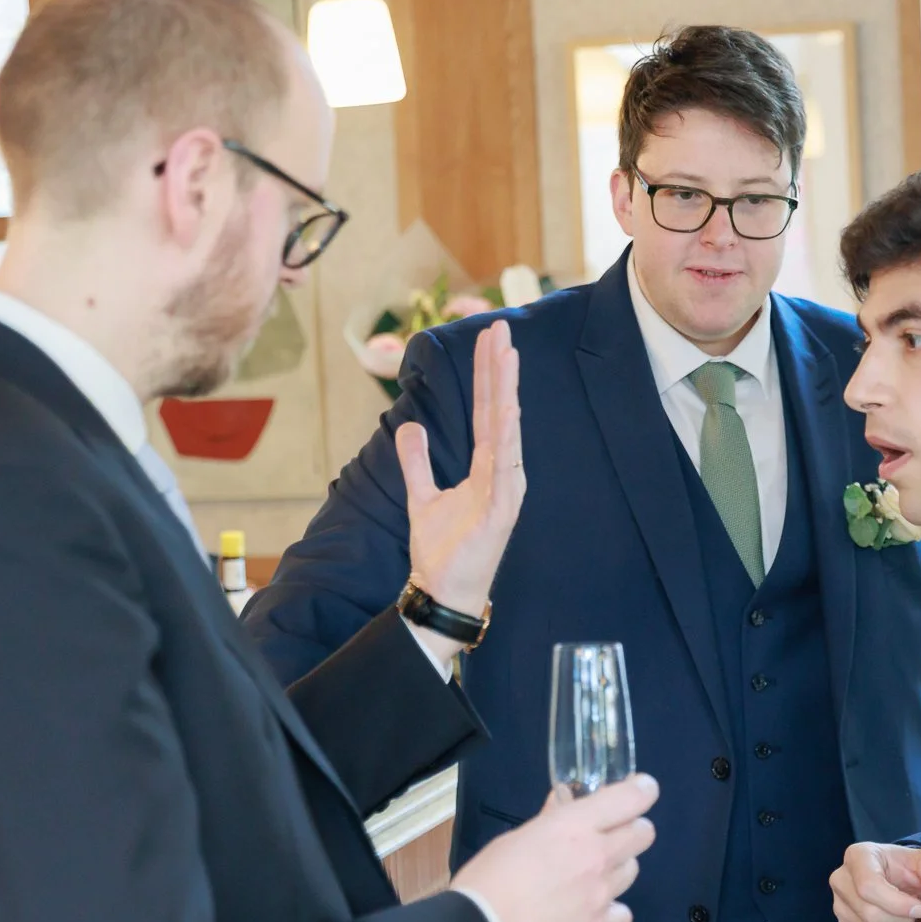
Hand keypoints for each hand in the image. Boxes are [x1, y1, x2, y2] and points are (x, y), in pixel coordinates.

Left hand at [398, 320, 522, 618]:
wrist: (443, 592)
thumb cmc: (442, 551)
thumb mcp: (422, 497)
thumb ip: (417, 462)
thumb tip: (412, 425)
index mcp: (486, 467)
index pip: (486, 412)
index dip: (487, 376)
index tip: (491, 340)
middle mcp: (502, 473)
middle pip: (499, 412)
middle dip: (500, 370)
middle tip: (501, 329)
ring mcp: (505, 490)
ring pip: (506, 431)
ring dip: (506, 392)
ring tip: (507, 356)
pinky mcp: (501, 510)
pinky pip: (504, 468)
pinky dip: (506, 437)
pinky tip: (506, 410)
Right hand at [450, 774, 657, 921]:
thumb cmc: (489, 878)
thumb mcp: (516, 838)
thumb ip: (549, 820)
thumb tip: (564, 803)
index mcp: (575, 826)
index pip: (630, 799)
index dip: (641, 790)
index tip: (640, 789)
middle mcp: (597, 857)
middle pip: (643, 834)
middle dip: (633, 828)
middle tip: (611, 833)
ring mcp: (600, 895)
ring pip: (632, 871)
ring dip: (618, 867)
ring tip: (592, 874)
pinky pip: (622, 914)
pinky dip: (612, 910)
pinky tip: (593, 910)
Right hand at [830, 841, 920, 921]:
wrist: (901, 885)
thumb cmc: (910, 870)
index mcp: (858, 856)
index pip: (868, 886)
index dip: (897, 903)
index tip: (920, 908)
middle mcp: (841, 880)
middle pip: (870, 914)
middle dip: (902, 919)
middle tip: (917, 912)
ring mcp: (839, 907)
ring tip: (908, 919)